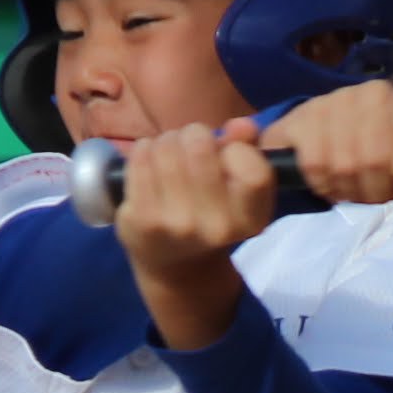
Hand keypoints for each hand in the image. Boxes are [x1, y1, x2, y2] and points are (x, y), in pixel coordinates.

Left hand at [105, 118, 277, 348]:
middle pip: (200, 146)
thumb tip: (241, 125)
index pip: (252, 169)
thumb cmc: (212, 213)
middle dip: (193, 134)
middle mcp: (216, 227)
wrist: (176, 266)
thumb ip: (248, 150)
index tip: (226, 154)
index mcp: (250, 219)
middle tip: (189, 145)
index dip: (237, 150)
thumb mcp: (239, 188)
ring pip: (166, 147)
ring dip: (166, 141)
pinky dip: (143, 150)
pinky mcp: (140, 220)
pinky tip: (149, 161)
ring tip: (168, 153)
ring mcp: (175, 224)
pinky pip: (139, 159)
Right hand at [263, 81, 392, 209]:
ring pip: (344, 164)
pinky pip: (314, 162)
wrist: (337, 131)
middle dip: (373, 191)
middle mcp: (378, 94)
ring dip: (347, 190)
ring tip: (350, 189)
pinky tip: (329, 180)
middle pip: (376, 159)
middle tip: (371, 196)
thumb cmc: (384, 156)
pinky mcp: (306, 112)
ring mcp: (339, 99)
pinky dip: (322, 183)